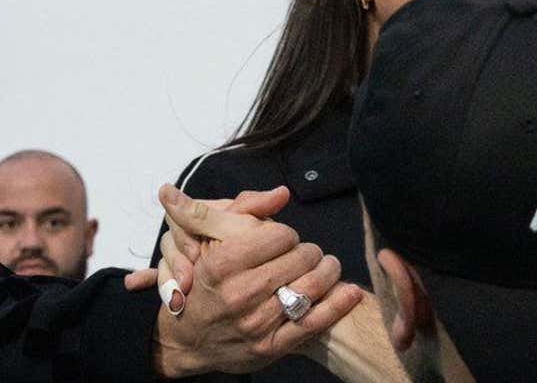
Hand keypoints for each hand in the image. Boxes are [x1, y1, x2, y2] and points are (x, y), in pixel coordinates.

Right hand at [152, 185, 362, 377]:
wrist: (186, 341)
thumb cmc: (201, 284)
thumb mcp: (205, 240)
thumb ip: (239, 208)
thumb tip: (277, 189)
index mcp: (221, 264)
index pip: (279, 235)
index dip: (286, 233)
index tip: (283, 238)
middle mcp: (238, 294)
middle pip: (299, 258)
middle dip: (309, 251)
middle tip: (308, 252)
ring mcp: (256, 323)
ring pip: (310, 287)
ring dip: (328, 271)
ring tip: (328, 266)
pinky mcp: (270, 347)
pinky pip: (313, 322)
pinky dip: (337, 305)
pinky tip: (350, 291)